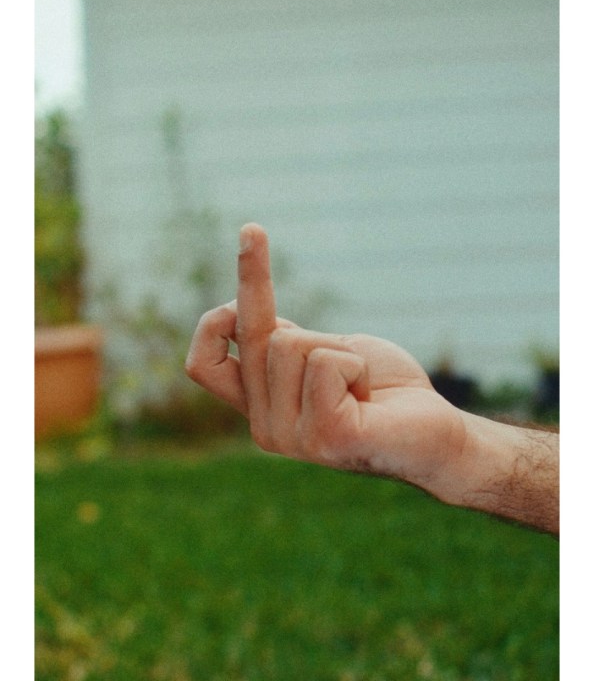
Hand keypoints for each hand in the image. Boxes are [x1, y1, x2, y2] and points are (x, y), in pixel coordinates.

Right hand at [185, 224, 467, 490]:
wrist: (439, 435)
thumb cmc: (384, 390)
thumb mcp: (322, 351)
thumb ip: (279, 341)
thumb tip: (236, 308)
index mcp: (258, 409)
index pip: (203, 363)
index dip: (212, 319)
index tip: (251, 242)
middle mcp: (265, 429)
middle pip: (259, 336)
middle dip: (304, 323)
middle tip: (347, 353)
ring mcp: (291, 439)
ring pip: (291, 344)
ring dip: (340, 350)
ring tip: (360, 386)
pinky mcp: (326, 436)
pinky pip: (326, 363)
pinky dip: (356, 365)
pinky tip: (368, 399)